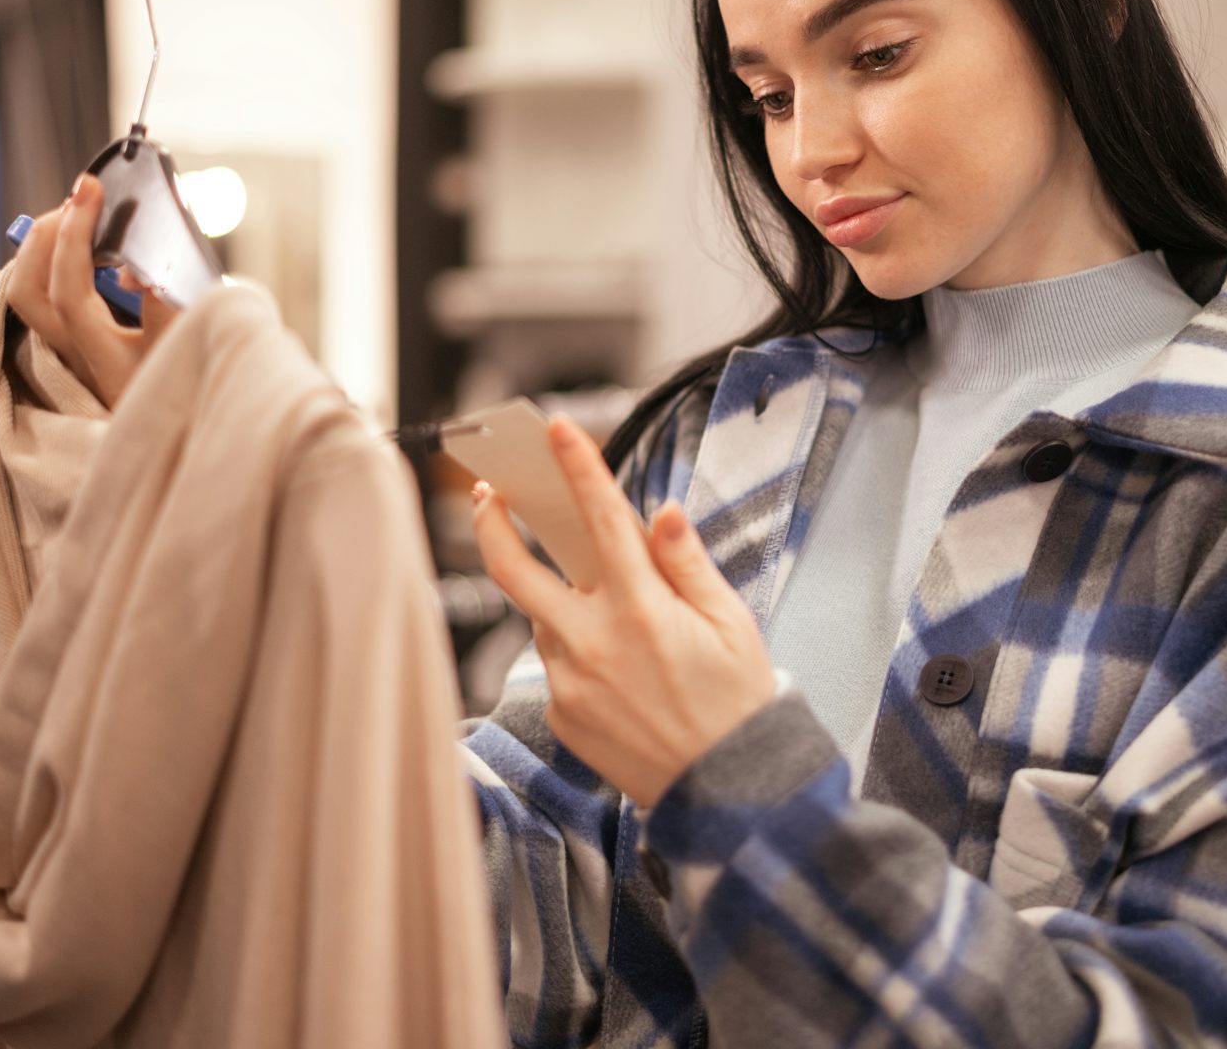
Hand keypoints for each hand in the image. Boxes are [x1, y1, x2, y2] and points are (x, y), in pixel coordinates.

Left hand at [4, 174, 178, 407]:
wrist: (185, 442)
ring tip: (79, 222)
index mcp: (103, 360)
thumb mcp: (192, 354)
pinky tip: (91, 257)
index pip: (68, 288)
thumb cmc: (195, 398)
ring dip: (44, 252)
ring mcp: (74, 360)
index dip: (75, 232)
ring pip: (30, 300)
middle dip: (44, 236)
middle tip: (78, 203)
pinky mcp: (82, 357)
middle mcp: (77, 361)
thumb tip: (135, 271)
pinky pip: (50, 306)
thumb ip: (167, 311)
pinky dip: (58, 270)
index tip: (90, 189)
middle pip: (26, 291)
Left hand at [470, 416, 777, 808]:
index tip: (556, 431)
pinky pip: (556, 666)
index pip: (600, 520)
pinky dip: (576, 650)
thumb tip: (659, 512)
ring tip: (606, 608)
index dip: (578, 468)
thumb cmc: (738, 701)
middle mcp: (593, 643)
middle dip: (494, 524)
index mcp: (642, 609)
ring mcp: (570, 682)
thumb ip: (687, 563)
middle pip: (514, 570)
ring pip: (541, 618)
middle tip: (488, 494)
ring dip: (558, 599)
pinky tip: (619, 670)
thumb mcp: (732, 623)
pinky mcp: (562, 716)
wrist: (727, 794)